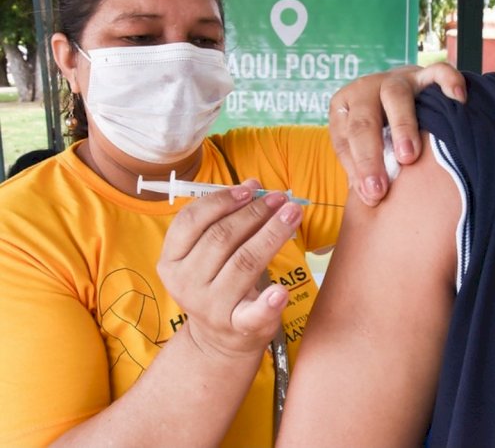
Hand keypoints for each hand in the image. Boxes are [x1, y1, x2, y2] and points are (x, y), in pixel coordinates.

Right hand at [157, 180, 302, 358]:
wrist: (219, 338)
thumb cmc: (217, 282)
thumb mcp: (208, 253)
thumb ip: (226, 219)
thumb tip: (253, 185)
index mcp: (171, 261)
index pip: (191, 222)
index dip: (221, 201)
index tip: (249, 189)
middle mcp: (186, 283)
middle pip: (221, 238)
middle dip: (254, 212)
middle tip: (280, 198)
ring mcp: (211, 307)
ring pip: (244, 262)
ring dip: (271, 233)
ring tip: (292, 213)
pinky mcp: (237, 327)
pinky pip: (253, 313)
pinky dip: (268, 303)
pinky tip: (281, 291)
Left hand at [329, 62, 465, 206]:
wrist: (405, 94)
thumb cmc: (381, 129)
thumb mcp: (364, 145)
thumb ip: (362, 168)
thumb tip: (370, 198)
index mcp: (344, 106)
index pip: (344, 138)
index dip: (356, 168)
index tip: (371, 196)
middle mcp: (367, 89)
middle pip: (363, 120)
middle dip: (370, 157)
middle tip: (380, 188)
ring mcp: (398, 79)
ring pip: (396, 96)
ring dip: (401, 127)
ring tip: (408, 156)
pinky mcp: (425, 74)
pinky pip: (438, 72)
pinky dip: (448, 83)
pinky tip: (458, 101)